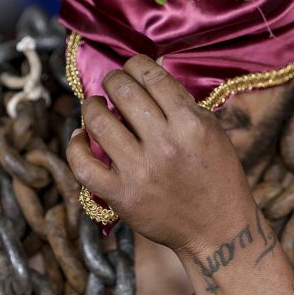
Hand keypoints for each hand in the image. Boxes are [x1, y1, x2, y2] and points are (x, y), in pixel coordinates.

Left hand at [66, 55, 257, 257]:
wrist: (218, 230)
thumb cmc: (217, 176)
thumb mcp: (212, 131)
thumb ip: (182, 103)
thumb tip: (149, 74)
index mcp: (190, 124)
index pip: (151, 76)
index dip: (135, 65)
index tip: (131, 68)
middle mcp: (164, 144)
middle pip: (122, 92)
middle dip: (112, 80)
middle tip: (112, 84)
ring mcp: (139, 171)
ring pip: (98, 122)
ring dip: (90, 106)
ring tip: (93, 106)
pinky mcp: (121, 195)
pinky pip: (83, 165)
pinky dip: (75, 145)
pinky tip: (81, 136)